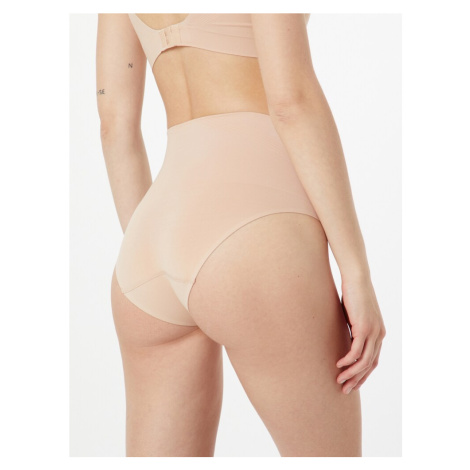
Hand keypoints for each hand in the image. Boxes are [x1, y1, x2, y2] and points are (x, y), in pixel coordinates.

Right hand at [336, 277, 385, 393]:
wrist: (357, 279)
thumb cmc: (353, 294)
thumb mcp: (354, 316)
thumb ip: (353, 329)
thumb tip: (344, 338)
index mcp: (379, 333)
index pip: (373, 361)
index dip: (363, 374)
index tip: (352, 383)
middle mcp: (379, 335)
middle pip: (370, 365)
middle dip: (357, 380)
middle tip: (345, 390)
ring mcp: (373, 332)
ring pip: (364, 361)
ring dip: (351, 374)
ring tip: (339, 381)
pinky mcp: (364, 328)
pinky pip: (356, 351)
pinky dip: (348, 361)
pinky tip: (339, 365)